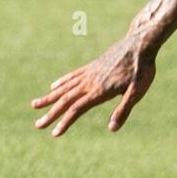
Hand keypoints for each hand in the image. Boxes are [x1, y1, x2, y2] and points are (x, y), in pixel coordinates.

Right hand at [31, 34, 156, 136]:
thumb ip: (123, 110)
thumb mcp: (137, 92)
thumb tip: (112, 128)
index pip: (77, 109)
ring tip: (34, 105)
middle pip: (66, 100)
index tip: (54, 133)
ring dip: (50, 97)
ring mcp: (89, 73)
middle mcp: (90, 82)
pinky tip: (53, 86)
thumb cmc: (142, 69)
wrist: (140, 44)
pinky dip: (61, 82)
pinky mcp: (92, 66)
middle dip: (51, 114)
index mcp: (100, 91)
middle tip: (38, 125)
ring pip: (65, 87)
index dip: (65, 122)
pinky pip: (73, 76)